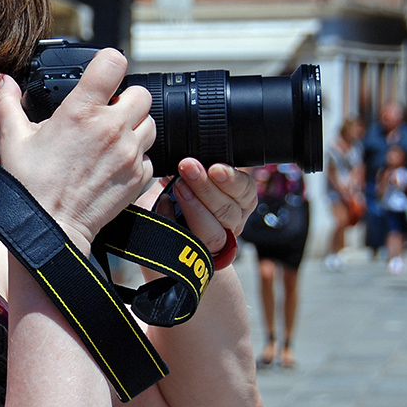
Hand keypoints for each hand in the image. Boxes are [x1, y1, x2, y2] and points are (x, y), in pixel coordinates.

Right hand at [0, 48, 155, 251]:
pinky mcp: (139, 176)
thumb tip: (2, 81)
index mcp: (81, 111)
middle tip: (107, 113)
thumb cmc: (30, 186)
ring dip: (135, 127)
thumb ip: (8, 103)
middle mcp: (111, 127)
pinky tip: (114, 164)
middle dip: (126, 99)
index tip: (102, 74)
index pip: (114, 62)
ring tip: (112, 140)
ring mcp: (129, 152)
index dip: (109, 64)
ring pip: (150, 123)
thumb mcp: (13, 139)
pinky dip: (138, 158)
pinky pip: (150, 156)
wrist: (49, 229)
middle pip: (141, 93)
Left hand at [139, 159, 256, 254]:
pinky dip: (174, 223)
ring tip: (177, 187)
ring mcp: (215, 246)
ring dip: (195, 207)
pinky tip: (164, 206)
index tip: (214, 167)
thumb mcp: (182, 181)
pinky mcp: (194, 260)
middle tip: (187, 167)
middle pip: (229, 210)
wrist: (160, 244)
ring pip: (215, 233)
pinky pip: (189, 246)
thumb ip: (189, 169)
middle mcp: (231, 224)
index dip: (232, 179)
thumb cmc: (171, 205)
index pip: (246, 190)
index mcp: (237, 201)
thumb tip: (182, 146)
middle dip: (207, 187)